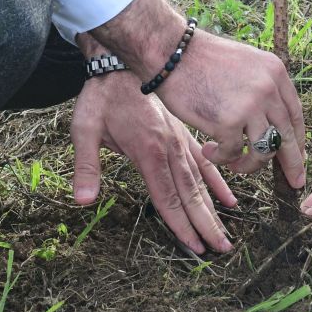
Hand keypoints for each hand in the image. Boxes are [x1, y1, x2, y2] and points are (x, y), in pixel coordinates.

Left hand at [71, 72, 236, 254]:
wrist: (119, 61)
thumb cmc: (100, 95)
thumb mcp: (84, 128)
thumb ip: (86, 165)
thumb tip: (82, 201)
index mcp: (148, 150)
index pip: (166, 196)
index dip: (180, 224)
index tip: (194, 248)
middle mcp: (169, 148)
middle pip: (190, 193)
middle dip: (205, 224)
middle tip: (221, 250)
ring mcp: (179, 140)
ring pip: (200, 180)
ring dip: (213, 209)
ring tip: (226, 233)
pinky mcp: (182, 133)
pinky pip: (204, 160)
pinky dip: (217, 181)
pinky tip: (229, 198)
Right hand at [156, 31, 305, 185]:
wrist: (171, 53)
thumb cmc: (200, 59)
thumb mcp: (244, 63)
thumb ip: (261, 87)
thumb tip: (271, 120)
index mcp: (275, 72)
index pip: (295, 113)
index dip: (297, 138)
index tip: (297, 155)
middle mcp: (268, 89)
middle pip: (287, 136)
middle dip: (292, 163)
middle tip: (295, 182)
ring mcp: (250, 106)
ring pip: (264, 151)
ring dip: (249, 164)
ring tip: (232, 163)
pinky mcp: (228, 122)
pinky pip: (232, 153)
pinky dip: (221, 158)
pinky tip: (208, 150)